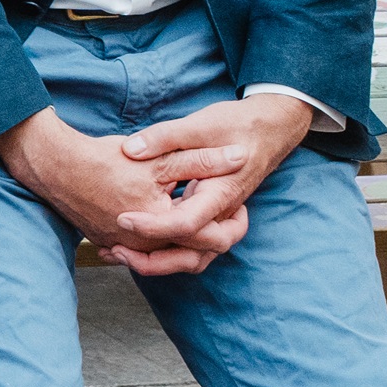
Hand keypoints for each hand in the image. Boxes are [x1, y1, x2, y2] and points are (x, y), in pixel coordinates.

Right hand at [0, 110, 223, 273]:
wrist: (54, 167)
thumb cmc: (104, 160)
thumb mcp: (160, 158)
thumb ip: (202, 161)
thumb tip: (241, 156)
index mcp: (162, 227)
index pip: (214, 238)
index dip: (234, 222)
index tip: (240, 205)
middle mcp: (145, 247)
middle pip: (194, 257)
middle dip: (214, 237)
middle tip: (228, 217)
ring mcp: (126, 249)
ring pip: (170, 258)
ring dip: (188, 242)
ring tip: (198, 218)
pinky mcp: (111, 244)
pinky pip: (145, 253)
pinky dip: (162, 242)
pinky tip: (165, 222)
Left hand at [104, 94, 312, 264]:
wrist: (269, 129)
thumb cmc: (236, 125)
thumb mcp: (199, 124)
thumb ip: (164, 137)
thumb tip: (130, 150)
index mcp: (221, 193)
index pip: (187, 223)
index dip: (153, 226)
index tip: (122, 218)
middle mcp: (223, 214)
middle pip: (194, 255)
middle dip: (155, 261)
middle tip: (117, 250)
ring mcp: (218, 219)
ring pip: (195, 257)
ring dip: (159, 262)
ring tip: (120, 253)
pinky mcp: (210, 217)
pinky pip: (192, 246)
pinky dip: (166, 251)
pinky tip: (134, 243)